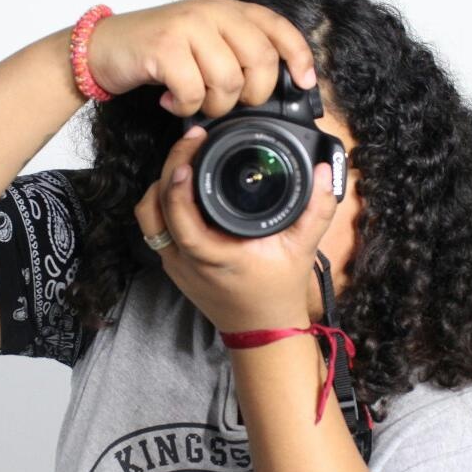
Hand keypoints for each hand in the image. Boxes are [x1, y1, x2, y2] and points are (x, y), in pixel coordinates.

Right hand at [86, 0, 317, 117]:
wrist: (105, 48)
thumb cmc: (157, 54)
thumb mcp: (203, 46)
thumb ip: (236, 56)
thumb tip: (272, 91)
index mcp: (228, 12)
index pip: (277, 28)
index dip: (298, 57)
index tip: (306, 84)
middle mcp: (213, 12)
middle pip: (260, 60)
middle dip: (252, 94)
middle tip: (230, 103)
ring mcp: (188, 26)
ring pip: (228, 80)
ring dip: (214, 106)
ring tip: (194, 102)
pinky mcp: (165, 47)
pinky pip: (193, 91)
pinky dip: (184, 107)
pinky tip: (169, 100)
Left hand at [133, 125, 337, 333]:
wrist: (262, 329)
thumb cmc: (278, 292)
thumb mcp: (302, 249)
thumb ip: (316, 209)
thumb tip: (323, 173)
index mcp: (214, 256)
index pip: (181, 220)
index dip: (177, 188)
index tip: (188, 158)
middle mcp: (187, 261)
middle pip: (155, 211)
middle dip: (167, 170)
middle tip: (190, 143)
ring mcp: (175, 264)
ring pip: (148, 219)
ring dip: (160, 187)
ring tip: (185, 161)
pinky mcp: (173, 265)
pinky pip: (155, 228)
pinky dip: (162, 203)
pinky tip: (182, 186)